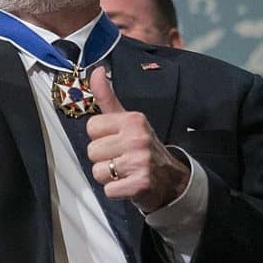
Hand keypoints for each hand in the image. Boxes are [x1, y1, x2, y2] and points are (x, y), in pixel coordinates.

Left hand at [86, 67, 189, 211]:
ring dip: (108, 176)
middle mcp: (138, 138)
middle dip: (102, 159)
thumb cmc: (142, 146)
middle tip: (120, 158)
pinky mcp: (140, 184)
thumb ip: (107, 97)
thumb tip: (96, 71)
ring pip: (98, 171)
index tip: (114, 140)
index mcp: (133, 120)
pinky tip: (127, 184)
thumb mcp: (126, 119)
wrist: (170, 178)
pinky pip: (108, 190)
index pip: (92, 127)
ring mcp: (140, 162)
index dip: (99, 137)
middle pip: (92, 151)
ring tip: (123, 171)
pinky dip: (115, 191)